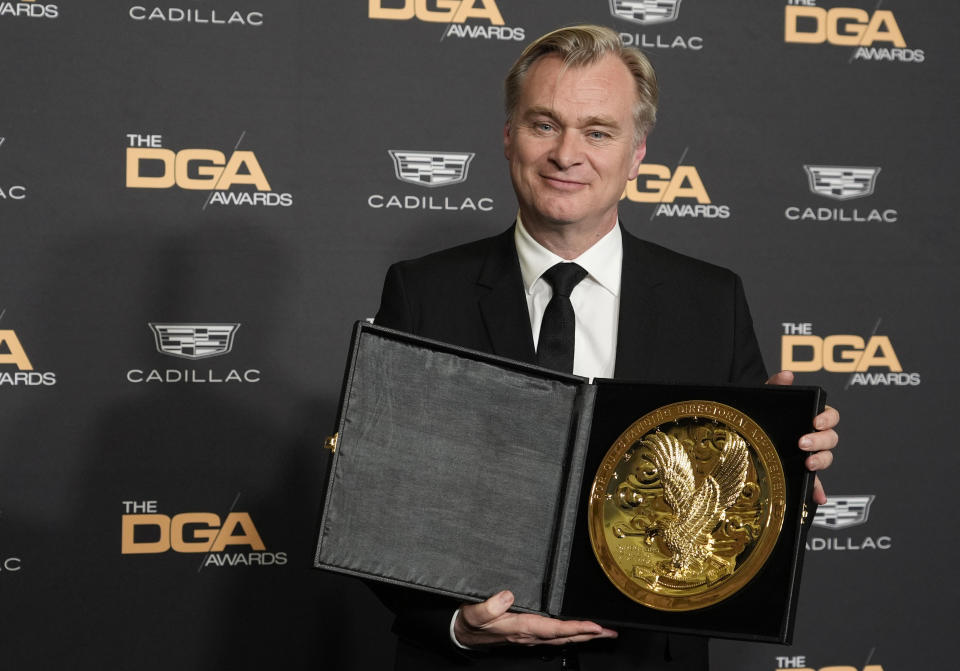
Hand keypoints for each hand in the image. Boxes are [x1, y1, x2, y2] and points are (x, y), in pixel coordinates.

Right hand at [454, 590, 616, 647]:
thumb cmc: (470, 621)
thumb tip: (509, 595)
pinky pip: (554, 636)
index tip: (594, 626)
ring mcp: (529, 636)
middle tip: (610, 633)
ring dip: (582, 635)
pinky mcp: (527, 633)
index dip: (575, 628)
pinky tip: (576, 632)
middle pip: (564, 636)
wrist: (462, 633)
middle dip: (588, 635)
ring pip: (561, 637)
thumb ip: (490, 605)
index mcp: (520, 627)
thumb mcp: (475, 612)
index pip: (554, 629)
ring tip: (601, 633)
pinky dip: (569, 634)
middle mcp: (528, 634)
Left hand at [766, 370, 837, 504]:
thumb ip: (776, 385)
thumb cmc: (759, 415)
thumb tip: (788, 374)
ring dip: (821, 462)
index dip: (827, 418)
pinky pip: (815, 483)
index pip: (830, 416)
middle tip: (803, 443)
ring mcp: (808, 455)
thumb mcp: (765, 399)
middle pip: (831, 439)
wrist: (743, 432)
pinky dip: (818, 491)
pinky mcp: (801, 472)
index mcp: (810, 417)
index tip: (815, 421)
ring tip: (807, 464)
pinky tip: (817, 497)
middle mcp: (813, 436)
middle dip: (821, 441)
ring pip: (826, 458)